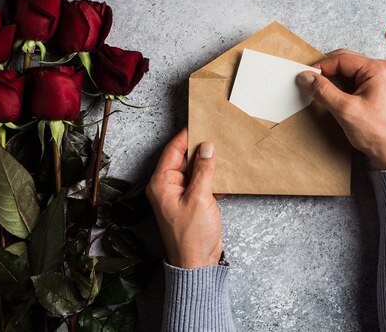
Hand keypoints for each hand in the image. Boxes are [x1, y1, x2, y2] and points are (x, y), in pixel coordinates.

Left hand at [146, 128, 222, 267]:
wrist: (197, 264)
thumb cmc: (192, 236)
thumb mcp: (199, 198)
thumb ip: (203, 171)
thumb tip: (206, 147)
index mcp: (161, 183)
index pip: (172, 151)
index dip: (186, 136)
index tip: (200, 122)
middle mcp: (167, 187)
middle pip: (183, 158)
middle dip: (199, 147)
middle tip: (216, 133)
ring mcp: (179, 195)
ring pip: (194, 169)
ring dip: (207, 162)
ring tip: (223, 149)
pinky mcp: (191, 202)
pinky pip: (200, 182)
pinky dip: (211, 176)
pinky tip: (224, 171)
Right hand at [297, 49, 385, 169]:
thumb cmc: (378, 133)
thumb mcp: (345, 110)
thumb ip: (323, 90)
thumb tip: (307, 77)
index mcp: (378, 69)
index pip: (342, 59)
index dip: (322, 67)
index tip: (307, 76)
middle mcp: (384, 70)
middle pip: (347, 62)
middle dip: (328, 72)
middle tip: (311, 82)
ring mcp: (384, 79)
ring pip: (351, 71)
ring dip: (335, 80)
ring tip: (322, 92)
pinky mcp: (381, 89)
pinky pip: (357, 80)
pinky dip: (344, 86)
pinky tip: (336, 97)